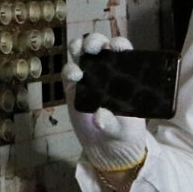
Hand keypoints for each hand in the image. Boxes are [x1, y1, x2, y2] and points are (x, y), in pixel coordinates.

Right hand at [65, 36, 149, 173]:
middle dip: (93, 41)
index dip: (118, 44)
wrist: (108, 150)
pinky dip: (69, 70)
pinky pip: (68, 73)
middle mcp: (105, 71)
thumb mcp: (123, 129)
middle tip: (92, 48)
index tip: (115, 47)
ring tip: (79, 53)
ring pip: (80, 54)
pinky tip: (74, 76)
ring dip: (78, 48)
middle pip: (98, 46)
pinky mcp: (73, 89)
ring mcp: (87, 78)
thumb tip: (99, 116)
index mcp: (124, 74)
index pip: (122, 51)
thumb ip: (112, 123)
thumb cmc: (124, 133)